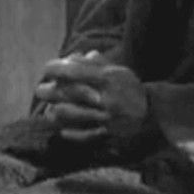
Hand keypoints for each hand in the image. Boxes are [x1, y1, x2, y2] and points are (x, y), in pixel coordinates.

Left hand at [34, 51, 152, 144]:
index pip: (75, 71)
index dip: (56, 69)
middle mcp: (106, 97)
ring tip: (49, 110)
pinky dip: (70, 133)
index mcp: (108, 78)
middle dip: (50, 91)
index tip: (46, 69)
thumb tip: (70, 58)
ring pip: (72, 114)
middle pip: (70, 93)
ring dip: (56, 111)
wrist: (153, 113)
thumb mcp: (116, 70)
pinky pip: (83, 136)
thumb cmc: (130, 88)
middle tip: (40, 90)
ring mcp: (106, 118)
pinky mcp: (107, 135)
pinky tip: (61, 130)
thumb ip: (94, 64)